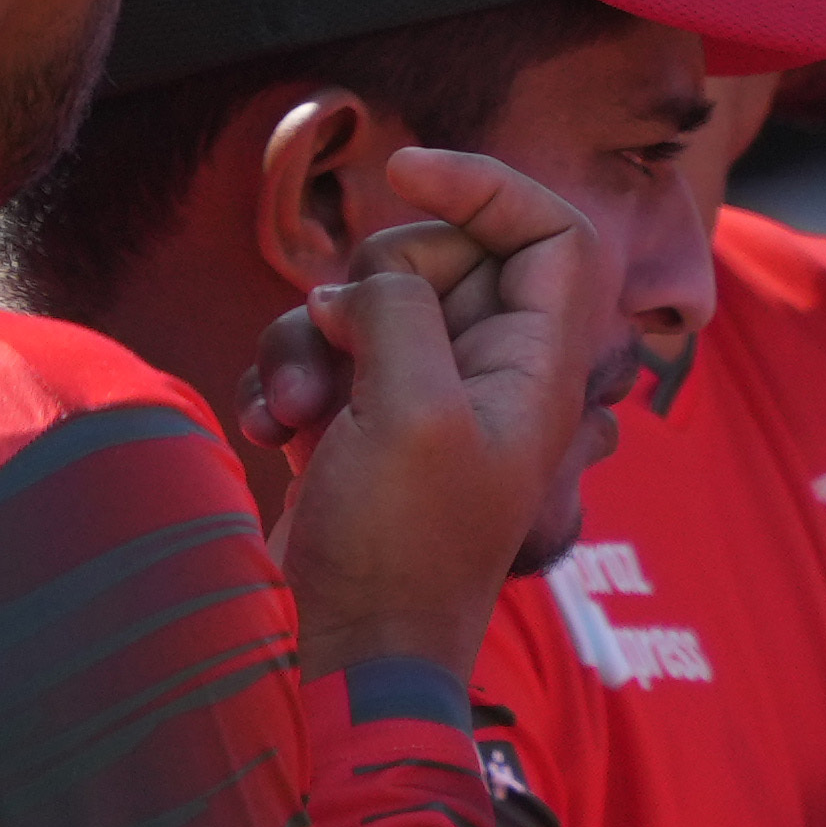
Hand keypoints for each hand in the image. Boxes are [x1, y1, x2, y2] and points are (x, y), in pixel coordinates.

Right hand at [270, 109, 602, 678]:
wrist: (349, 651)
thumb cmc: (399, 549)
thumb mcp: (411, 413)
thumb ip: (401, 313)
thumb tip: (365, 288)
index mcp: (539, 366)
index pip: (554, 230)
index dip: (488, 186)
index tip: (409, 174)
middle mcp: (493, 371)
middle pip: (440, 255)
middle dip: (374, 287)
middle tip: (353, 352)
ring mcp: (426, 394)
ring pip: (365, 302)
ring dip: (313, 344)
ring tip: (303, 413)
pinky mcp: (365, 418)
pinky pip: (322, 353)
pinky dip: (289, 379)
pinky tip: (272, 430)